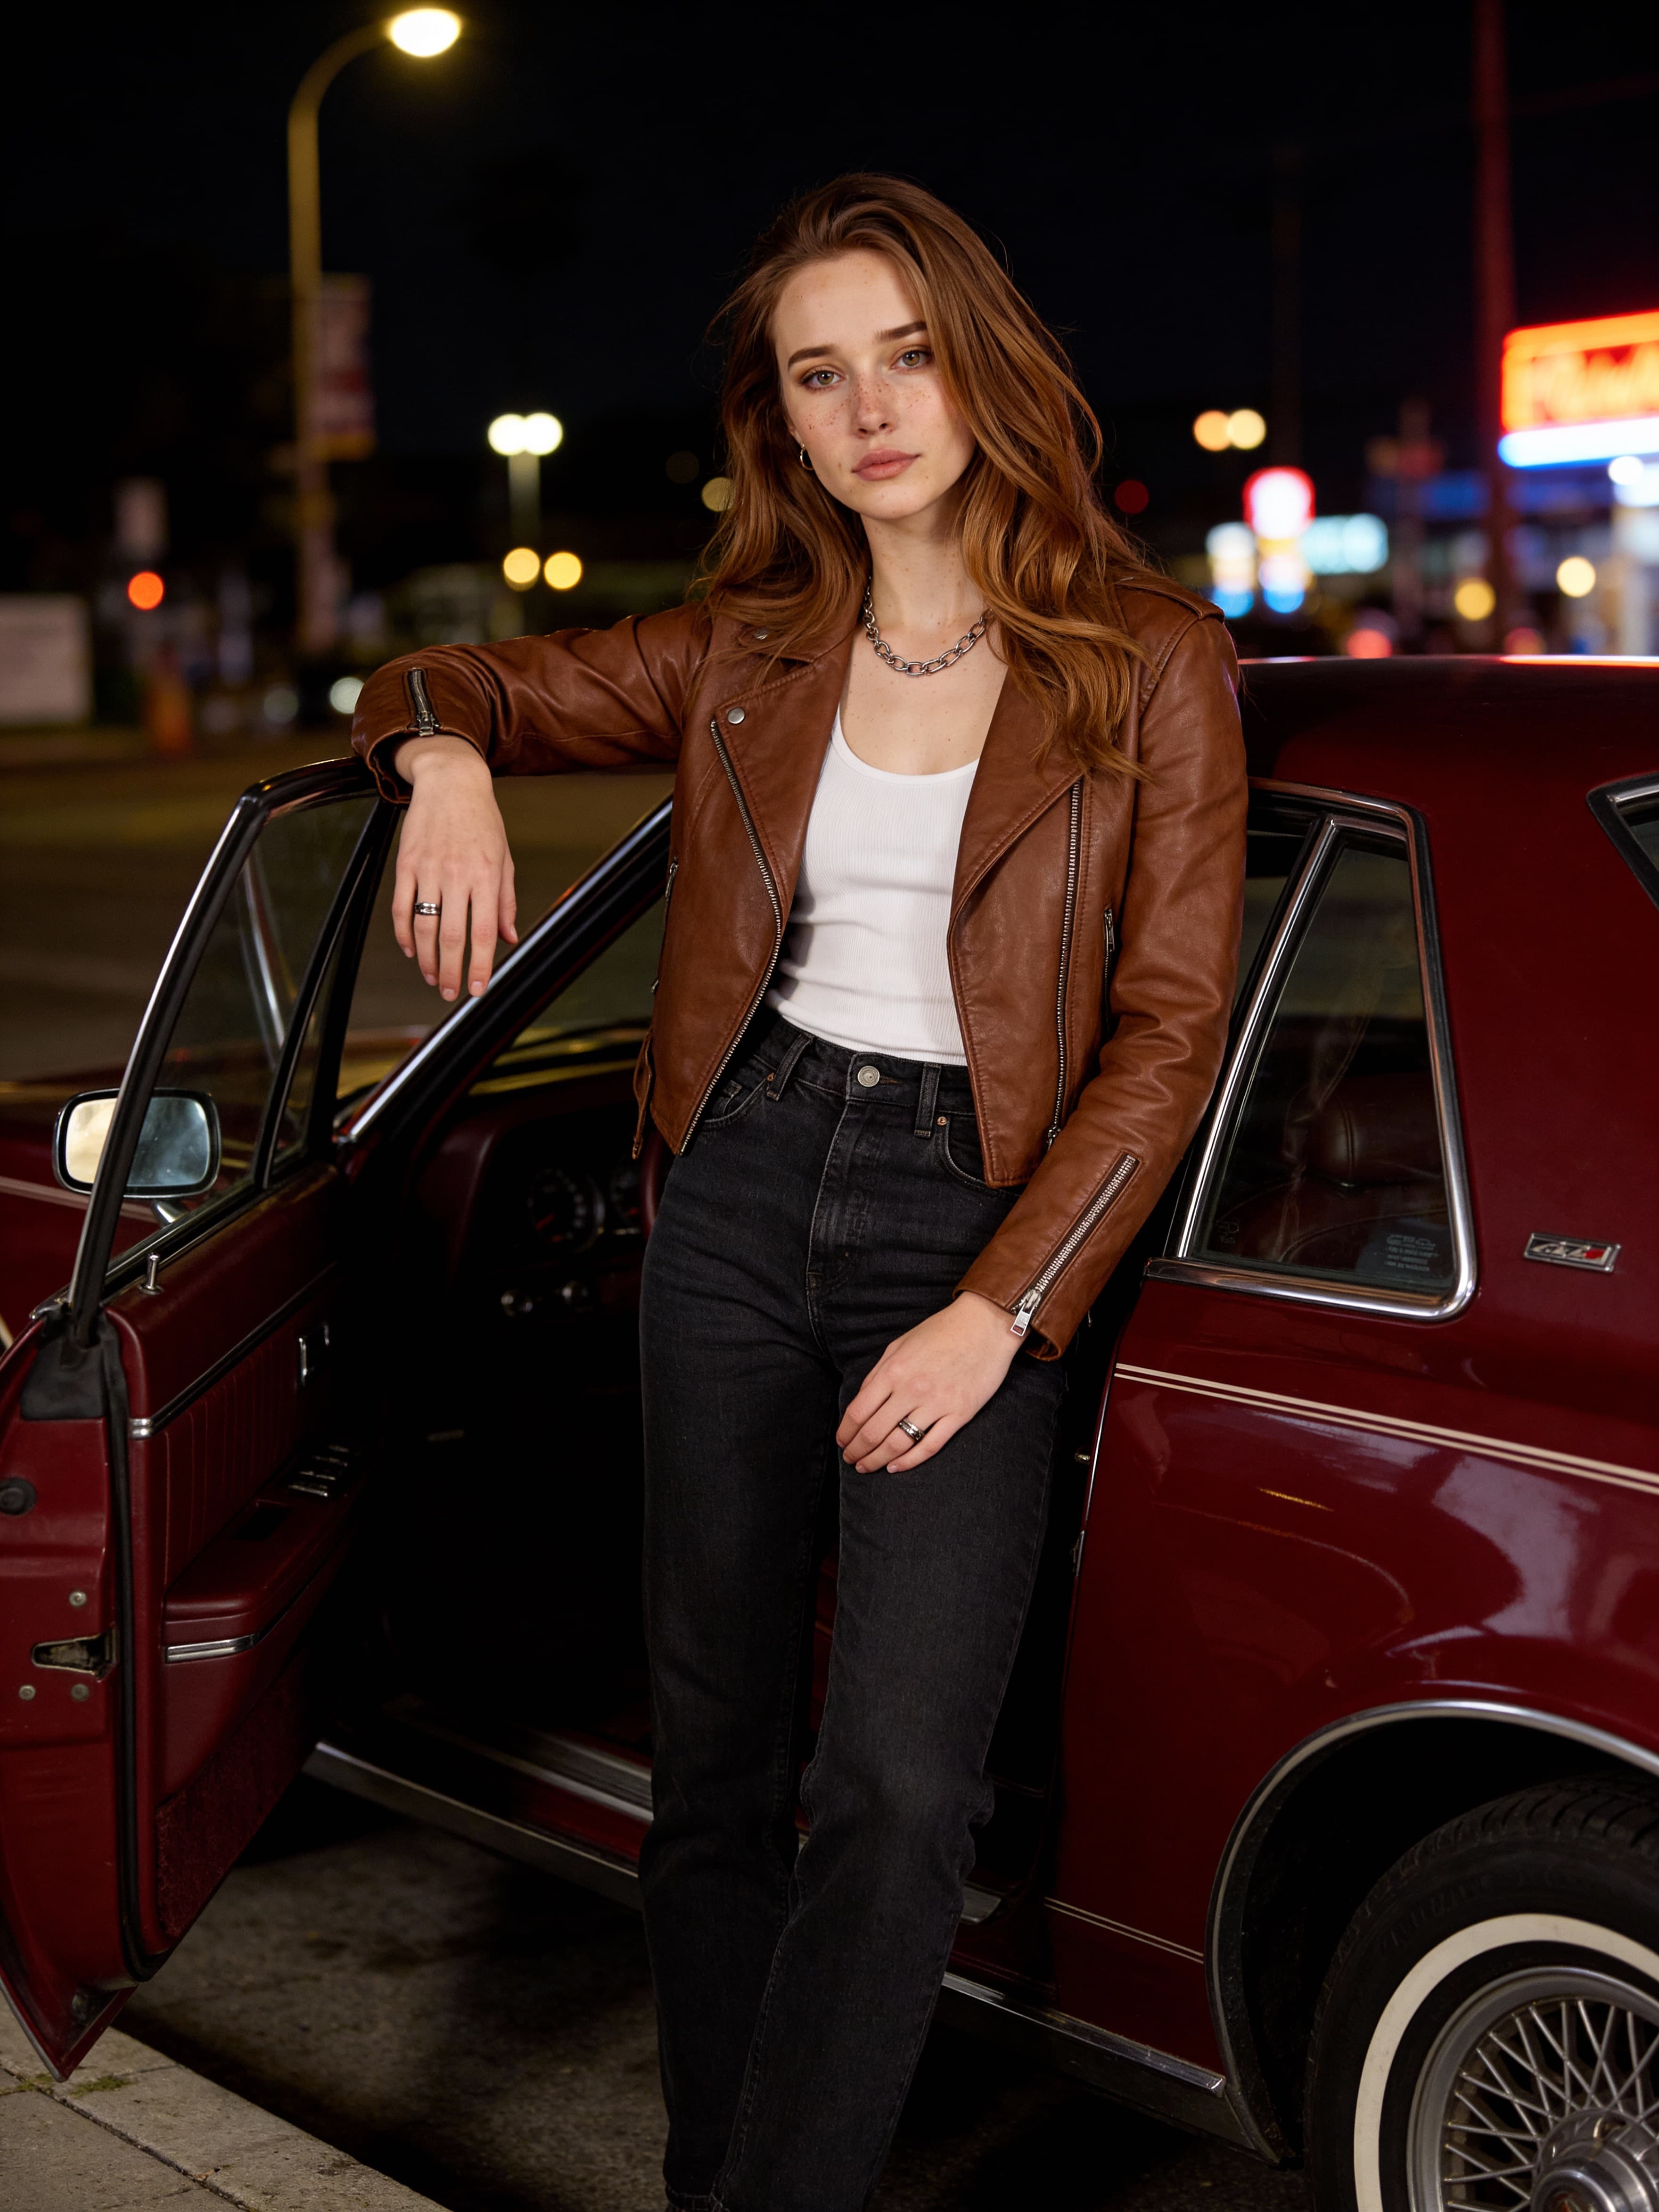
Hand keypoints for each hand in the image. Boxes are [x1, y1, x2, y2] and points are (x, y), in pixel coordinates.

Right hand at [390, 736, 518, 1000]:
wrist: (451, 782)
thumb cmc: (483, 822)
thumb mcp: (504, 859)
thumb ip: (505, 901)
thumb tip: (509, 939)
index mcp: (487, 876)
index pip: (483, 932)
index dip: (480, 965)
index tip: (477, 989)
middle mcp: (458, 875)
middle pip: (450, 936)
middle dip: (449, 971)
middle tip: (448, 992)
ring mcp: (429, 869)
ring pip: (423, 927)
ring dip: (426, 959)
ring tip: (431, 977)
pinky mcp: (406, 864)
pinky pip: (401, 907)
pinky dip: (404, 933)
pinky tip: (411, 949)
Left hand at [837, 1293, 1021, 1473]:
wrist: (985, 1325)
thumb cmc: (941, 1332)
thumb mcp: (900, 1345)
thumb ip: (879, 1374)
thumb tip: (861, 1403)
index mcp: (893, 1371)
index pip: (858, 1412)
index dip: (845, 1432)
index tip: (841, 1441)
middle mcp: (911, 1389)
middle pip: (874, 1432)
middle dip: (857, 1451)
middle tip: (851, 1460)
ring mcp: (937, 1403)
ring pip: (898, 1444)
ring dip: (877, 1460)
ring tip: (867, 1467)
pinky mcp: (960, 1414)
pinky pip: (930, 1445)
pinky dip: (909, 1461)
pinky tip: (895, 1467)